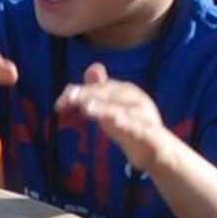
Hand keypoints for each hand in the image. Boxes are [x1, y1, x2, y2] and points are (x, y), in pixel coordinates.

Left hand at [55, 65, 177, 176]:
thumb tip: (93, 67)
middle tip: (69, 98)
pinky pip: (140, 127)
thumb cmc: (129, 125)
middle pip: (110, 94)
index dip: (80, 92)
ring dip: (105, 107)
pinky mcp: (151, 133)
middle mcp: (136, 100)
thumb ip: (99, 90)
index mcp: (126, 92)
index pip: (100, 88)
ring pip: (123, 109)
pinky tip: (115, 122)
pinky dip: (128, 124)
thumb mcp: (111, 107)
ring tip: (87, 107)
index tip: (60, 101)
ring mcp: (145, 115)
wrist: (156, 150)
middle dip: (88, 95)